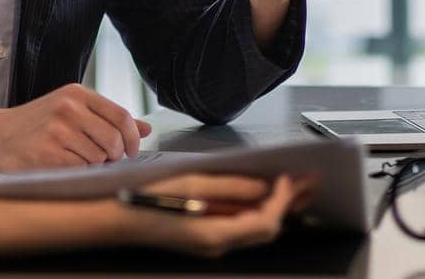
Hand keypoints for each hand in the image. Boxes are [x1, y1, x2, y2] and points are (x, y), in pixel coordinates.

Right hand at [0, 83, 151, 171]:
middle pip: (114, 139)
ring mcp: (58, 131)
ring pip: (99, 157)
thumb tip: (145, 129)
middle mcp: (68, 108)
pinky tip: (63, 165)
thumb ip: (107, 117)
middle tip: (104, 159)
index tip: (132, 150)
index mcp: (76, 94)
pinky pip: (81, 170)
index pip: (121, 116)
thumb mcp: (71, 109)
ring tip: (76, 159)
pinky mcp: (48, 155)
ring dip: (94, 165)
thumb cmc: (37, 124)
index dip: (132, 137)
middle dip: (115, 155)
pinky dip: (78, 172)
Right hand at [121, 174, 311, 256]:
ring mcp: (211, 244)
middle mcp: (217, 245)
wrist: (117, 220)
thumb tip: (262, 186)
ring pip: (255, 229)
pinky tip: (262, 194)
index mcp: (215, 235)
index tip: (289, 178)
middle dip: (288, 204)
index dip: (282, 200)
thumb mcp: (192, 184)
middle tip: (307, 182)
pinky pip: (240, 226)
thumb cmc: (146, 199)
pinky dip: (255, 209)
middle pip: (265, 229)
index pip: (265, 221)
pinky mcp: (205, 237)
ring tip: (294, 185)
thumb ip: (232, 186)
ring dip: (276, 206)